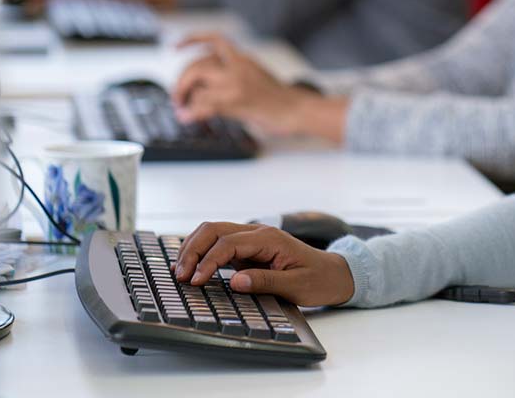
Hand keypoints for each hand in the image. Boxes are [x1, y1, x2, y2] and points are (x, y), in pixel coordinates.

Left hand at [173, 33, 304, 132]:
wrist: (297, 110)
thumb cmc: (277, 98)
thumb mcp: (256, 74)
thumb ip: (233, 72)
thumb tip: (204, 85)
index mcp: (244, 59)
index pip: (214, 40)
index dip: (192, 39)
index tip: (176, 47)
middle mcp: (238, 67)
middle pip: (197, 64)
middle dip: (181, 80)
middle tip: (177, 95)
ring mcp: (236, 83)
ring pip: (196, 82)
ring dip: (183, 96)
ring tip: (181, 107)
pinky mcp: (235, 102)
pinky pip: (203, 104)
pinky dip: (190, 112)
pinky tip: (187, 117)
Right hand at [174, 221, 354, 306]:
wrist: (334, 274)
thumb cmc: (318, 279)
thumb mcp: (296, 285)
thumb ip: (266, 281)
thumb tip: (235, 281)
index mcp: (270, 238)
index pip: (228, 243)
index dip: (208, 261)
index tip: (196, 281)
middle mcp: (258, 233)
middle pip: (215, 229)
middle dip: (193, 249)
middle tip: (180, 275)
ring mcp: (252, 239)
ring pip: (214, 231)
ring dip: (194, 247)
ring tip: (180, 271)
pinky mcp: (248, 248)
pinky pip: (219, 242)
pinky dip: (202, 251)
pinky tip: (192, 266)